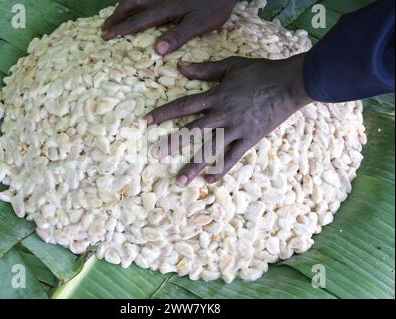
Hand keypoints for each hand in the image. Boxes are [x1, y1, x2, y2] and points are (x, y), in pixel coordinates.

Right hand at [102, 0, 237, 54]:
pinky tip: (135, 3)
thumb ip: (178, 36)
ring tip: (114, 15)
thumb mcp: (199, 24)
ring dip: (123, 6)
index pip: (137, 21)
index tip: (106, 36)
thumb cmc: (214, 5)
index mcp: (165, 10)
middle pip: (131, 5)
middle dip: (116, 16)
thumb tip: (157, 50)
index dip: (121, 29)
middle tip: (104, 26)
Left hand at [146, 54, 312, 185]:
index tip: (147, 121)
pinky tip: (209, 181)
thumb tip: (180, 67)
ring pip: (210, 150)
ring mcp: (235, 129)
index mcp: (216, 96)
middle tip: (155, 155)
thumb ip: (205, 70)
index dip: (164, 113)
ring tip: (180, 181)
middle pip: (191, 131)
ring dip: (194, 166)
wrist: (289, 83)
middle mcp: (222, 115)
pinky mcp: (249, 139)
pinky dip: (221, 170)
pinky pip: (232, 158)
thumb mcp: (231, 66)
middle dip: (172, 143)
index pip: (183, 106)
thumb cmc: (260, 72)